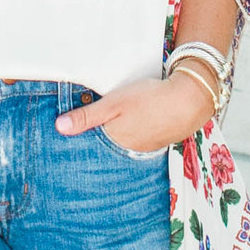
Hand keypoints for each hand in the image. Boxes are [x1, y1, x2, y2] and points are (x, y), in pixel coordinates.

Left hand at [56, 70, 210, 156]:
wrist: (190, 100)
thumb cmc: (150, 99)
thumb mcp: (114, 103)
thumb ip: (87, 116)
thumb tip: (59, 128)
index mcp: (114, 142)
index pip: (90, 149)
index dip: (78, 144)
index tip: (64, 144)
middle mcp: (128, 150)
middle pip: (105, 149)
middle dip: (94, 144)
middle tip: (82, 140)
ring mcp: (144, 147)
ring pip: (121, 146)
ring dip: (113, 140)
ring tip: (104, 132)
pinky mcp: (156, 141)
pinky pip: (136, 142)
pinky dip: (129, 136)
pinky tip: (130, 126)